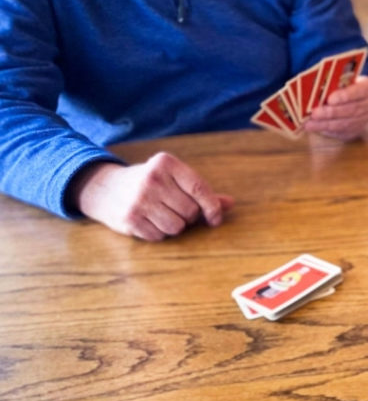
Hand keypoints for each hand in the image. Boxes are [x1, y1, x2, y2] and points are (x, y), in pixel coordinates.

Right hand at [71, 153, 233, 241]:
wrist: (104, 188)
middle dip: (189, 216)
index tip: (216, 218)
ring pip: (177, 227)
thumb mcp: (172, 178)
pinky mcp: (129, 219)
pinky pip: (159, 237)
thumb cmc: (149, 183)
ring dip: (175, 226)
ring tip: (162, 215)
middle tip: (175, 209)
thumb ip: (200, 190)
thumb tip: (230, 204)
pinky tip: (149, 221)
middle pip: (190, 211)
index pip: (200, 188)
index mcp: (167, 163)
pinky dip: (159, 233)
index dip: (212, 207)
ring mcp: (139, 200)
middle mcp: (153, 180)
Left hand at [304, 74, 367, 140]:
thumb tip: (317, 89)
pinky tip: (316, 128)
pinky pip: (342, 132)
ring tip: (310, 124)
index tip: (330, 99)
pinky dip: (328, 130)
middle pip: (351, 110)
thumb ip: (336, 83)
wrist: (358, 96)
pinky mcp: (357, 130)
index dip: (345, 96)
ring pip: (345, 123)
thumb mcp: (345, 78)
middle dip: (331, 113)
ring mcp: (364, 118)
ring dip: (326, 124)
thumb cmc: (347, 84)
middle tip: (314, 113)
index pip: (359, 91)